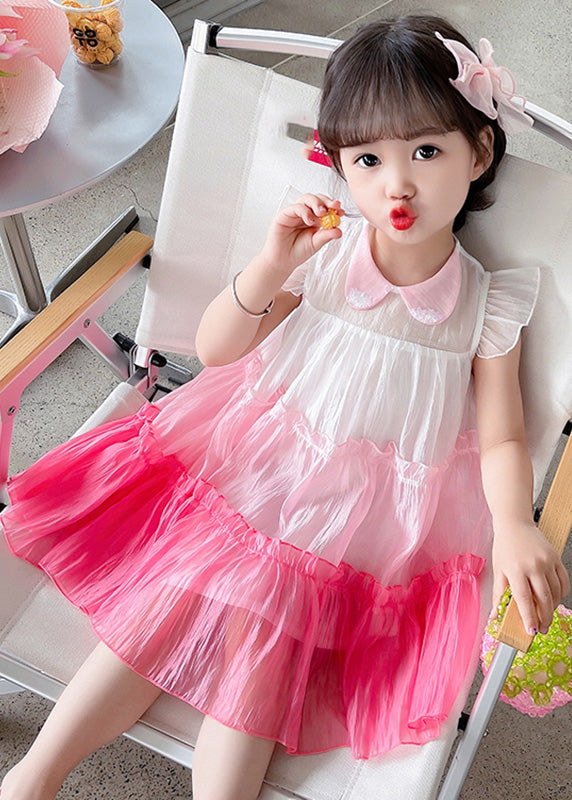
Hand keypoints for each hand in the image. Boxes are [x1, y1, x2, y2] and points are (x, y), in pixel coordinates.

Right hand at [259, 194, 343, 280]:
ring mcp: (294, 213)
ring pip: (306, 199)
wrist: (283, 262)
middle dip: (326, 201)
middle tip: (334, 207)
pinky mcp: (284, 215)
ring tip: (322, 213)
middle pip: (316, 198)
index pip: (325, 206)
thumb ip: (327, 235)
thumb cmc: (298, 252)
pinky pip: (296, 207)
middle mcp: (304, 213)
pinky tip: (310, 221)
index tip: (341, 211)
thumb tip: (339, 230)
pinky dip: (305, 212)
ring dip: (316, 203)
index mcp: (314, 218)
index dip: (333, 206)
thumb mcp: (316, 243)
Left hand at [491, 520, 569, 634]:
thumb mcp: (498, 570)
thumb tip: (494, 616)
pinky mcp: (556, 558)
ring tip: (546, 615)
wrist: (514, 524)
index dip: (529, 617)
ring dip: (552, 607)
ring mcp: (546, 561)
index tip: (531, 631)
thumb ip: (498, 594)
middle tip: (542, 629)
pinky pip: (563, 581)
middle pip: (543, 599)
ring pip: (555, 592)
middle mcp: (533, 566)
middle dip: (544, 618)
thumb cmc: (504, 546)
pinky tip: (554, 599)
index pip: (524, 599)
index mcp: (515, 570)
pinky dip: (561, 593)